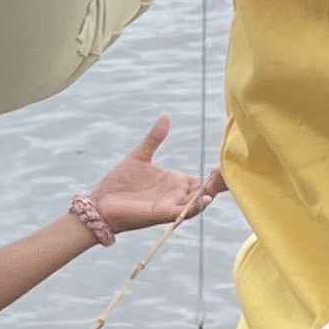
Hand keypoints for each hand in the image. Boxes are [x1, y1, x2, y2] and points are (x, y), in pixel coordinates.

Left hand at [87, 114, 223, 235]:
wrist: (101, 202)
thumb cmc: (119, 182)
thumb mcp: (140, 156)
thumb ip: (154, 138)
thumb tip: (165, 115)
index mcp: (174, 181)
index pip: (202, 180)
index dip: (215, 174)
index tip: (225, 163)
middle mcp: (176, 194)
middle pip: (205, 191)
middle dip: (219, 184)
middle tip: (227, 172)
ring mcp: (171, 204)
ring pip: (198, 202)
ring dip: (210, 193)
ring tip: (221, 181)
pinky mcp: (162, 213)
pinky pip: (183, 212)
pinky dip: (196, 207)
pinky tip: (205, 198)